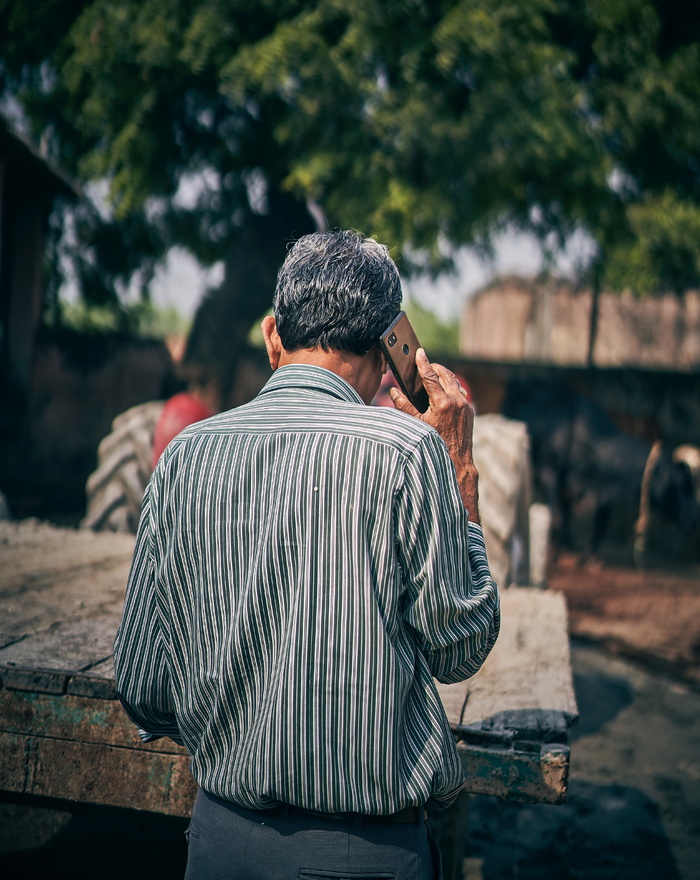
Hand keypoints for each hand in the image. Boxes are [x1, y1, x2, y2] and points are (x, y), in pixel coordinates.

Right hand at [389, 349, 479, 520]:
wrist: (456, 460)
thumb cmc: (434, 443)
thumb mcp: (416, 424)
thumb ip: (404, 405)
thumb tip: (394, 391)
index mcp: (443, 402)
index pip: (431, 376)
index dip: (423, 363)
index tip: (419, 352)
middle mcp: (456, 401)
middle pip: (445, 374)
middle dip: (435, 367)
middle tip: (425, 364)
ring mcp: (465, 405)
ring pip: (454, 382)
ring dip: (444, 376)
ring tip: (433, 374)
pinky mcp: (469, 411)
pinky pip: (460, 392)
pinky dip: (451, 387)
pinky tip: (444, 390)